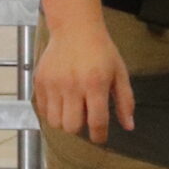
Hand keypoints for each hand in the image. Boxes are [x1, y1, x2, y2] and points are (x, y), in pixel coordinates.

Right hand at [35, 20, 132, 143]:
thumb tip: (129, 126)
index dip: (99, 135)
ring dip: (65, 121)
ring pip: (55, 122)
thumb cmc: (101, 51)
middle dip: (80, 128)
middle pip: (72, 126)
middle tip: (86, 116)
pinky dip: (52, 112)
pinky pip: (42, 111)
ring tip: (73, 108)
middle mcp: (72, 86)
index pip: (96, 121)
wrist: (75, 29)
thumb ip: (125, 101)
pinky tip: (61, 101)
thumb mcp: (120, 72)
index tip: (100, 138)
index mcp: (95, 84)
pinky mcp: (39, 82)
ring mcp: (53, 84)